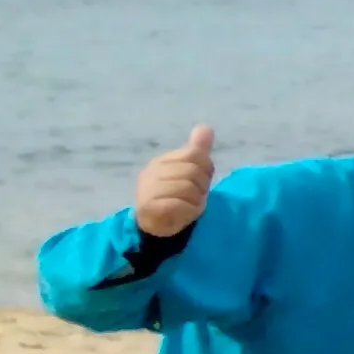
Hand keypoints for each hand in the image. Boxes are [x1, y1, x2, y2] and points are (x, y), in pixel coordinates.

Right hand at [131, 125, 218, 241]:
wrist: (156, 226)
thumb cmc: (175, 197)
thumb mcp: (189, 172)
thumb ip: (196, 151)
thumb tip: (206, 127)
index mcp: (162, 161)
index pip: (196, 155)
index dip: (205, 171)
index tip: (196, 183)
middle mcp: (151, 172)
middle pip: (195, 172)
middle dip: (200, 188)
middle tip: (190, 198)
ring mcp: (147, 189)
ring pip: (190, 189)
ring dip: (195, 202)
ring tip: (184, 206)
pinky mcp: (148, 208)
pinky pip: (181, 205)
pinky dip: (188, 212)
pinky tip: (180, 215)